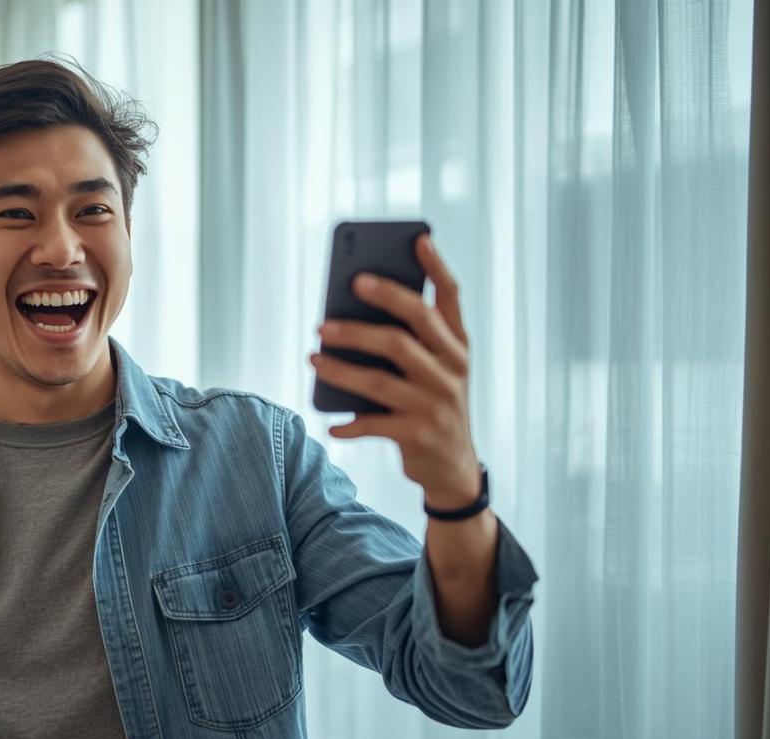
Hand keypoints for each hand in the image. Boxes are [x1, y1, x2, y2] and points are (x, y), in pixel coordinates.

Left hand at [308, 234, 481, 509]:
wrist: (454, 468)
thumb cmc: (431, 406)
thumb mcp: (433, 373)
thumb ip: (408, 344)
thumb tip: (349, 318)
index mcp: (456, 347)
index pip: (450, 298)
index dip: (435, 267)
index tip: (417, 238)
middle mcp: (452, 370)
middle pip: (407, 331)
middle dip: (366, 316)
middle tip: (329, 309)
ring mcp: (436, 403)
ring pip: (379, 378)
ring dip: (340, 368)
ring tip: (313, 356)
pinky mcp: (418, 434)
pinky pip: (373, 424)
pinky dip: (348, 424)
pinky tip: (331, 424)